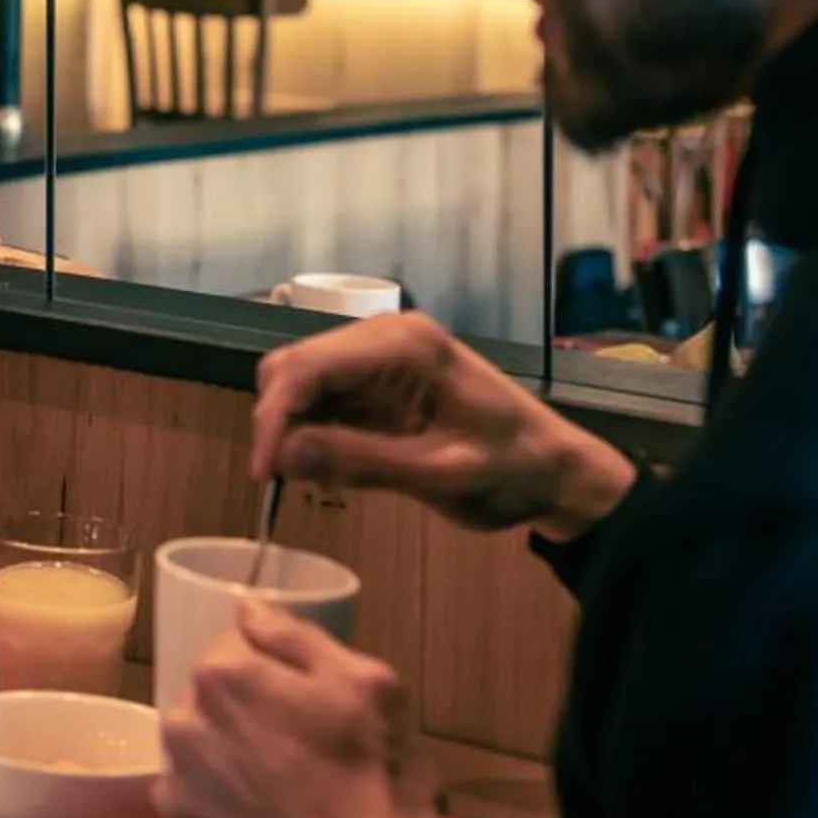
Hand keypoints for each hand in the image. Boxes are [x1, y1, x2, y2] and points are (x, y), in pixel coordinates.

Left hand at [158, 603, 438, 817]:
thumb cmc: (376, 780)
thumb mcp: (367, 686)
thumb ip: (296, 637)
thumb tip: (245, 608)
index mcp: (223, 676)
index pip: (233, 647)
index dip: (272, 671)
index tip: (304, 701)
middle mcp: (181, 723)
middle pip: (209, 700)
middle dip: (244, 714)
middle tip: (296, 750)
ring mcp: (174, 786)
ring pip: (199, 752)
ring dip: (228, 759)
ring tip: (280, 793)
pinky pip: (195, 804)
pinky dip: (221, 809)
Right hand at [251, 312, 634, 539]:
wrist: (555, 472)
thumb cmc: (513, 471)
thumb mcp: (442, 474)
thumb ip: (363, 460)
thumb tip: (285, 454)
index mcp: (406, 346)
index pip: (308, 366)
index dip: (273, 416)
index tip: (263, 471)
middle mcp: (385, 338)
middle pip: (293, 367)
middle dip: (278, 421)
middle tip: (283, 479)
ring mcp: (379, 357)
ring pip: (299, 383)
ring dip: (293, 429)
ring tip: (316, 477)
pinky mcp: (377, 382)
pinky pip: (322, 400)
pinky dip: (313, 433)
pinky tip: (333, 465)